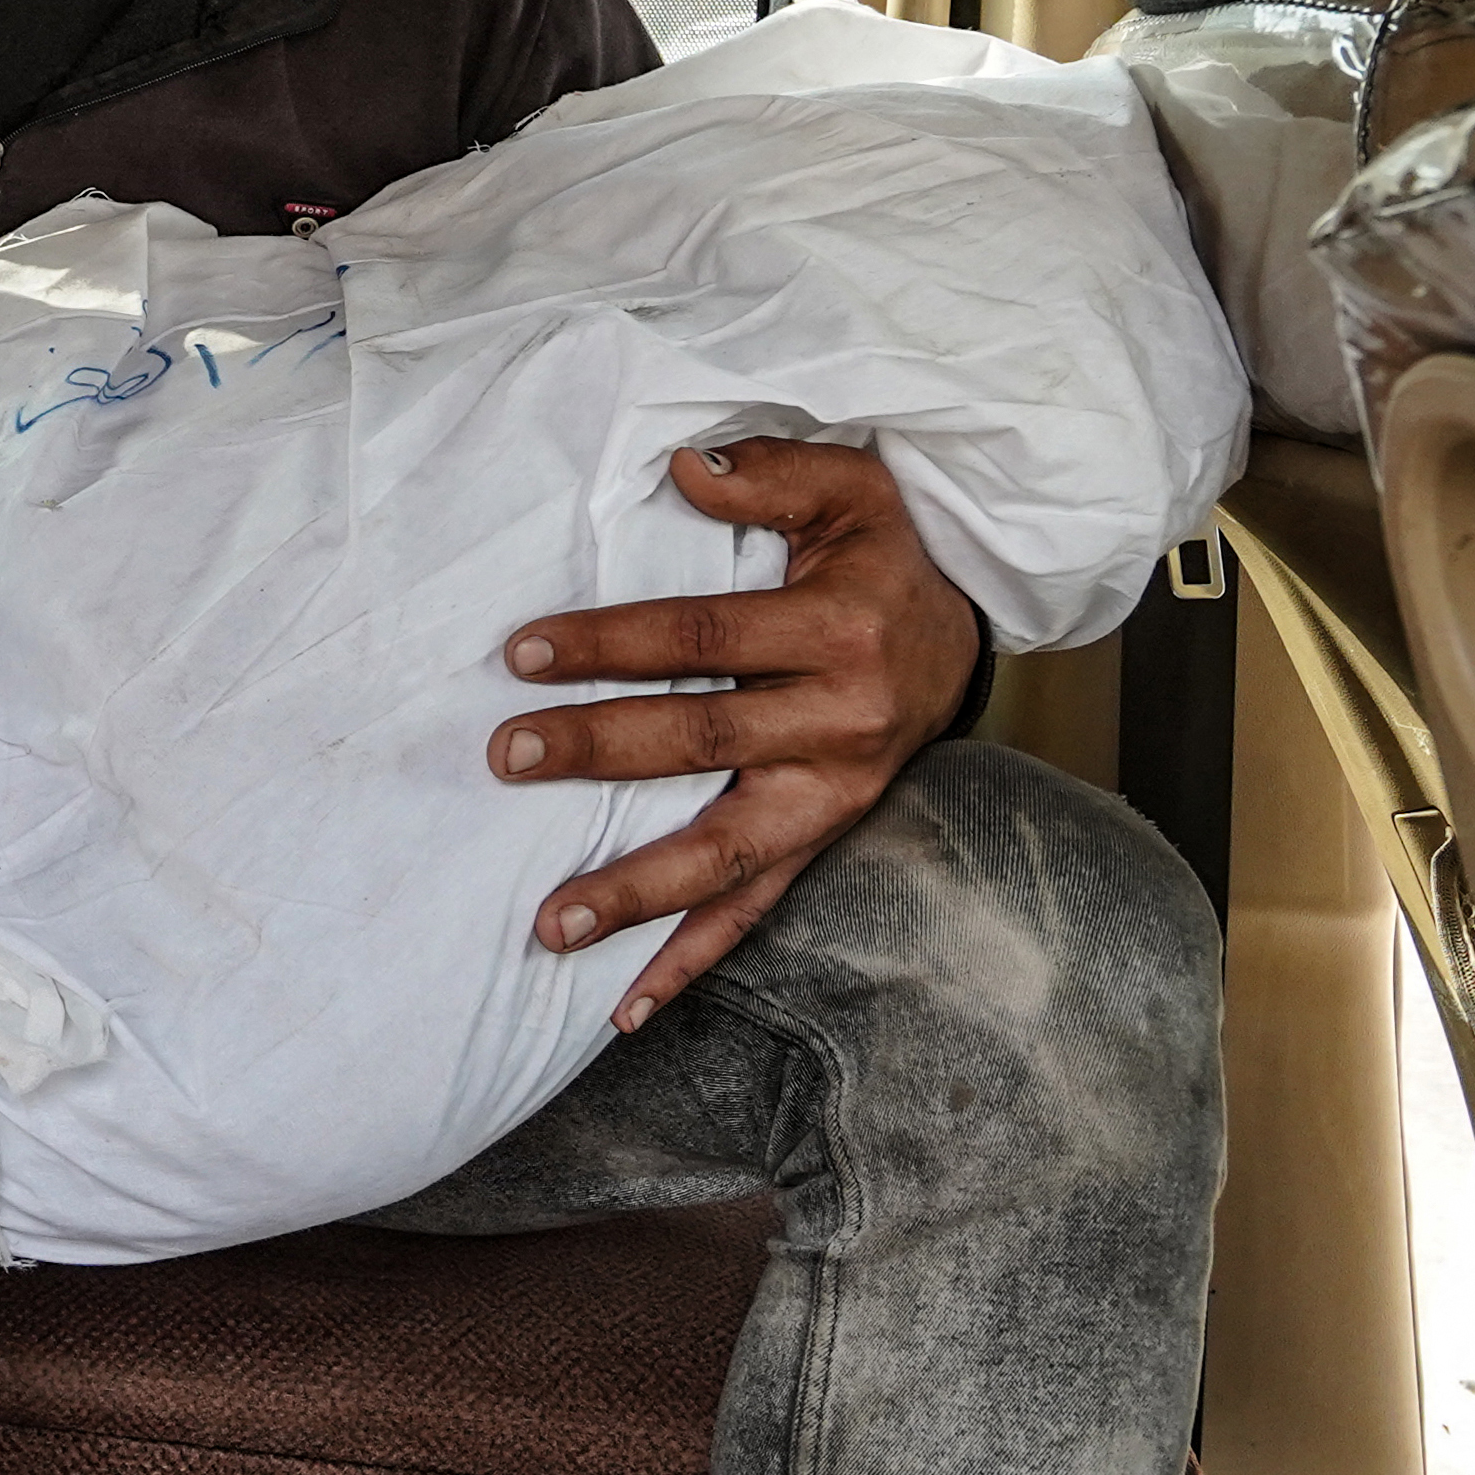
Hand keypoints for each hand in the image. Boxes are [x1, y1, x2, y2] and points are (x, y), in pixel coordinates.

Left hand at [488, 439, 984, 1026]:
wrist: (966, 629)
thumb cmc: (886, 553)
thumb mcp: (852, 487)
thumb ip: (770, 475)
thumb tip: (683, 466)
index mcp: (838, 632)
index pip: (703, 637)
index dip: (612, 643)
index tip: (523, 651)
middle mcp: (839, 725)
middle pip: (704, 743)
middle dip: (600, 751)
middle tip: (507, 755)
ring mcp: (832, 797)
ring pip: (727, 857)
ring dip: (636, 894)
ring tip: (549, 924)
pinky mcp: (823, 841)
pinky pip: (755, 912)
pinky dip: (690, 963)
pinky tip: (624, 1008)